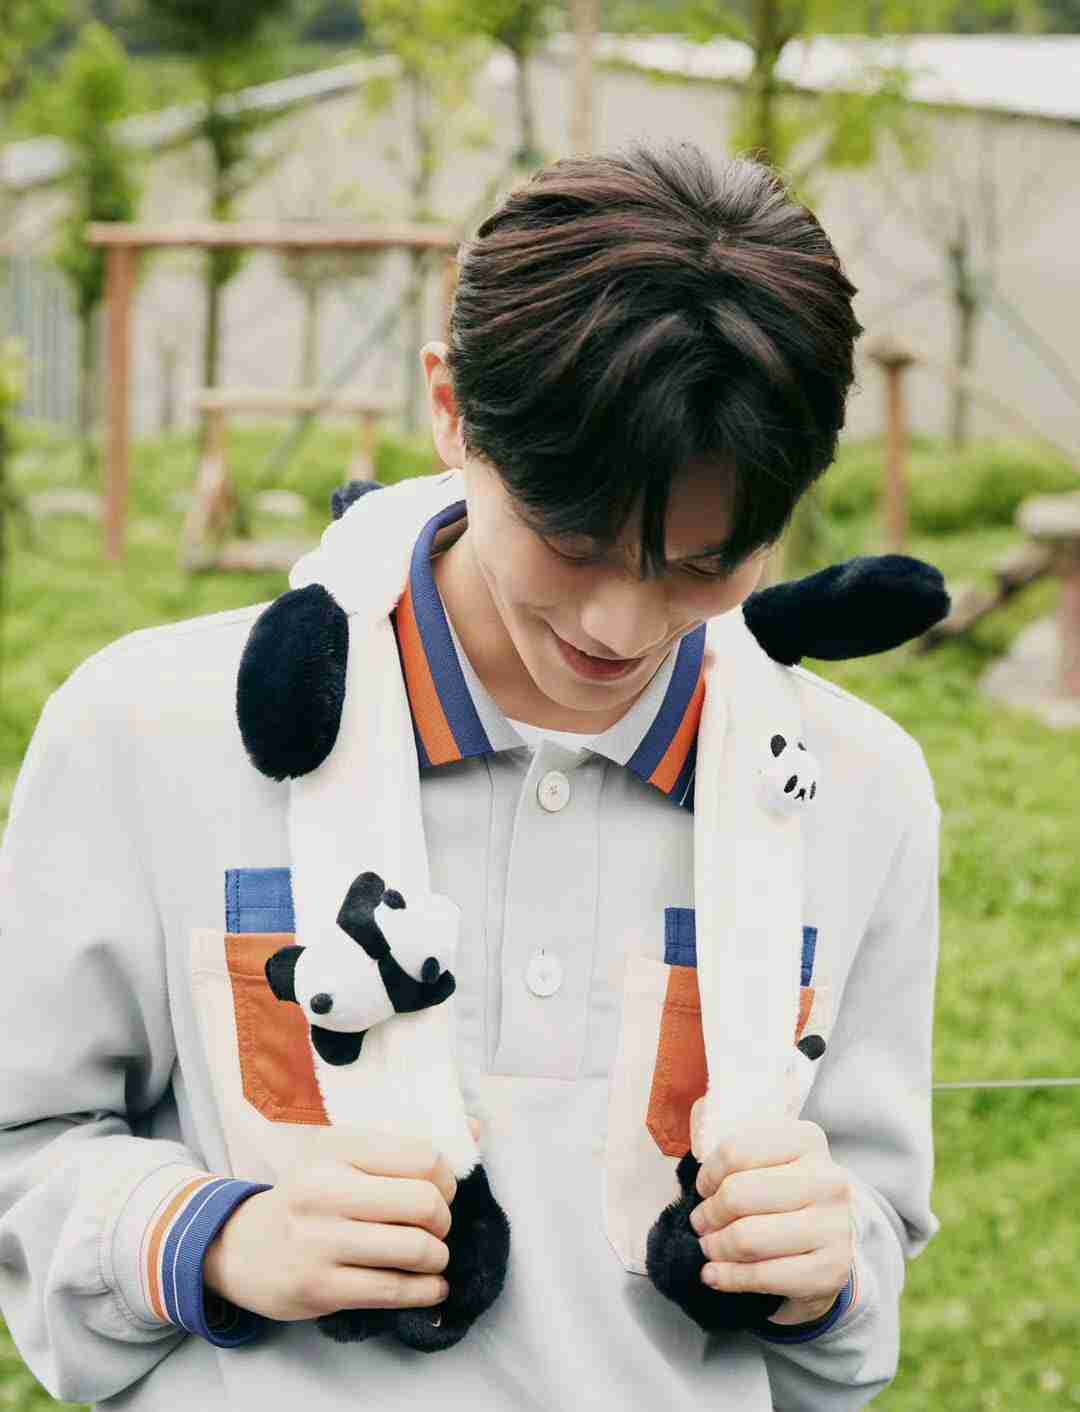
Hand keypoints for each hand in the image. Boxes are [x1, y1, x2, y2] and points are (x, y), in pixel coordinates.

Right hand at [203, 1117, 483, 1322]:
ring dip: (438, 1256)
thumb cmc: (309, 1195)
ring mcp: (321, 1242)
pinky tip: (431, 1285)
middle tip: (438, 1225)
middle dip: (445, 1218)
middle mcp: (325, 1190)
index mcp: (336, 1148)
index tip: (442, 1189)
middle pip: (424, 1202)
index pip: (422, 1157)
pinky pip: (394, 1291)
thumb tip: (476, 1130)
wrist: (241, 1246)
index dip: (447, 1177)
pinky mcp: (320, 1288)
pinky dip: (427, 1290)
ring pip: (414, 1249)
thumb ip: (405, 1144)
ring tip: (433, 1255)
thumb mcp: (343, 1155)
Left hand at [688, 1099, 853, 1324]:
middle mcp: (828, 1179)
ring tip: (708, 1247)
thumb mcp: (767, 1158)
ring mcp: (834, 1227)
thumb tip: (696, 1133)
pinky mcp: (831, 1271)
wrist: (829, 1245)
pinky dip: (727, 1279)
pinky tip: (714, 1275)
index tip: (704, 1188)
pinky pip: (762, 1276)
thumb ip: (733, 1145)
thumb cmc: (784, 1195)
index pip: (736, 1151)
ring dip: (715, 1247)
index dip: (708, 1174)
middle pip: (738, 1195)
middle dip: (707, 1214)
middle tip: (700, 1222)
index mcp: (808, 1140)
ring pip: (748, 1238)